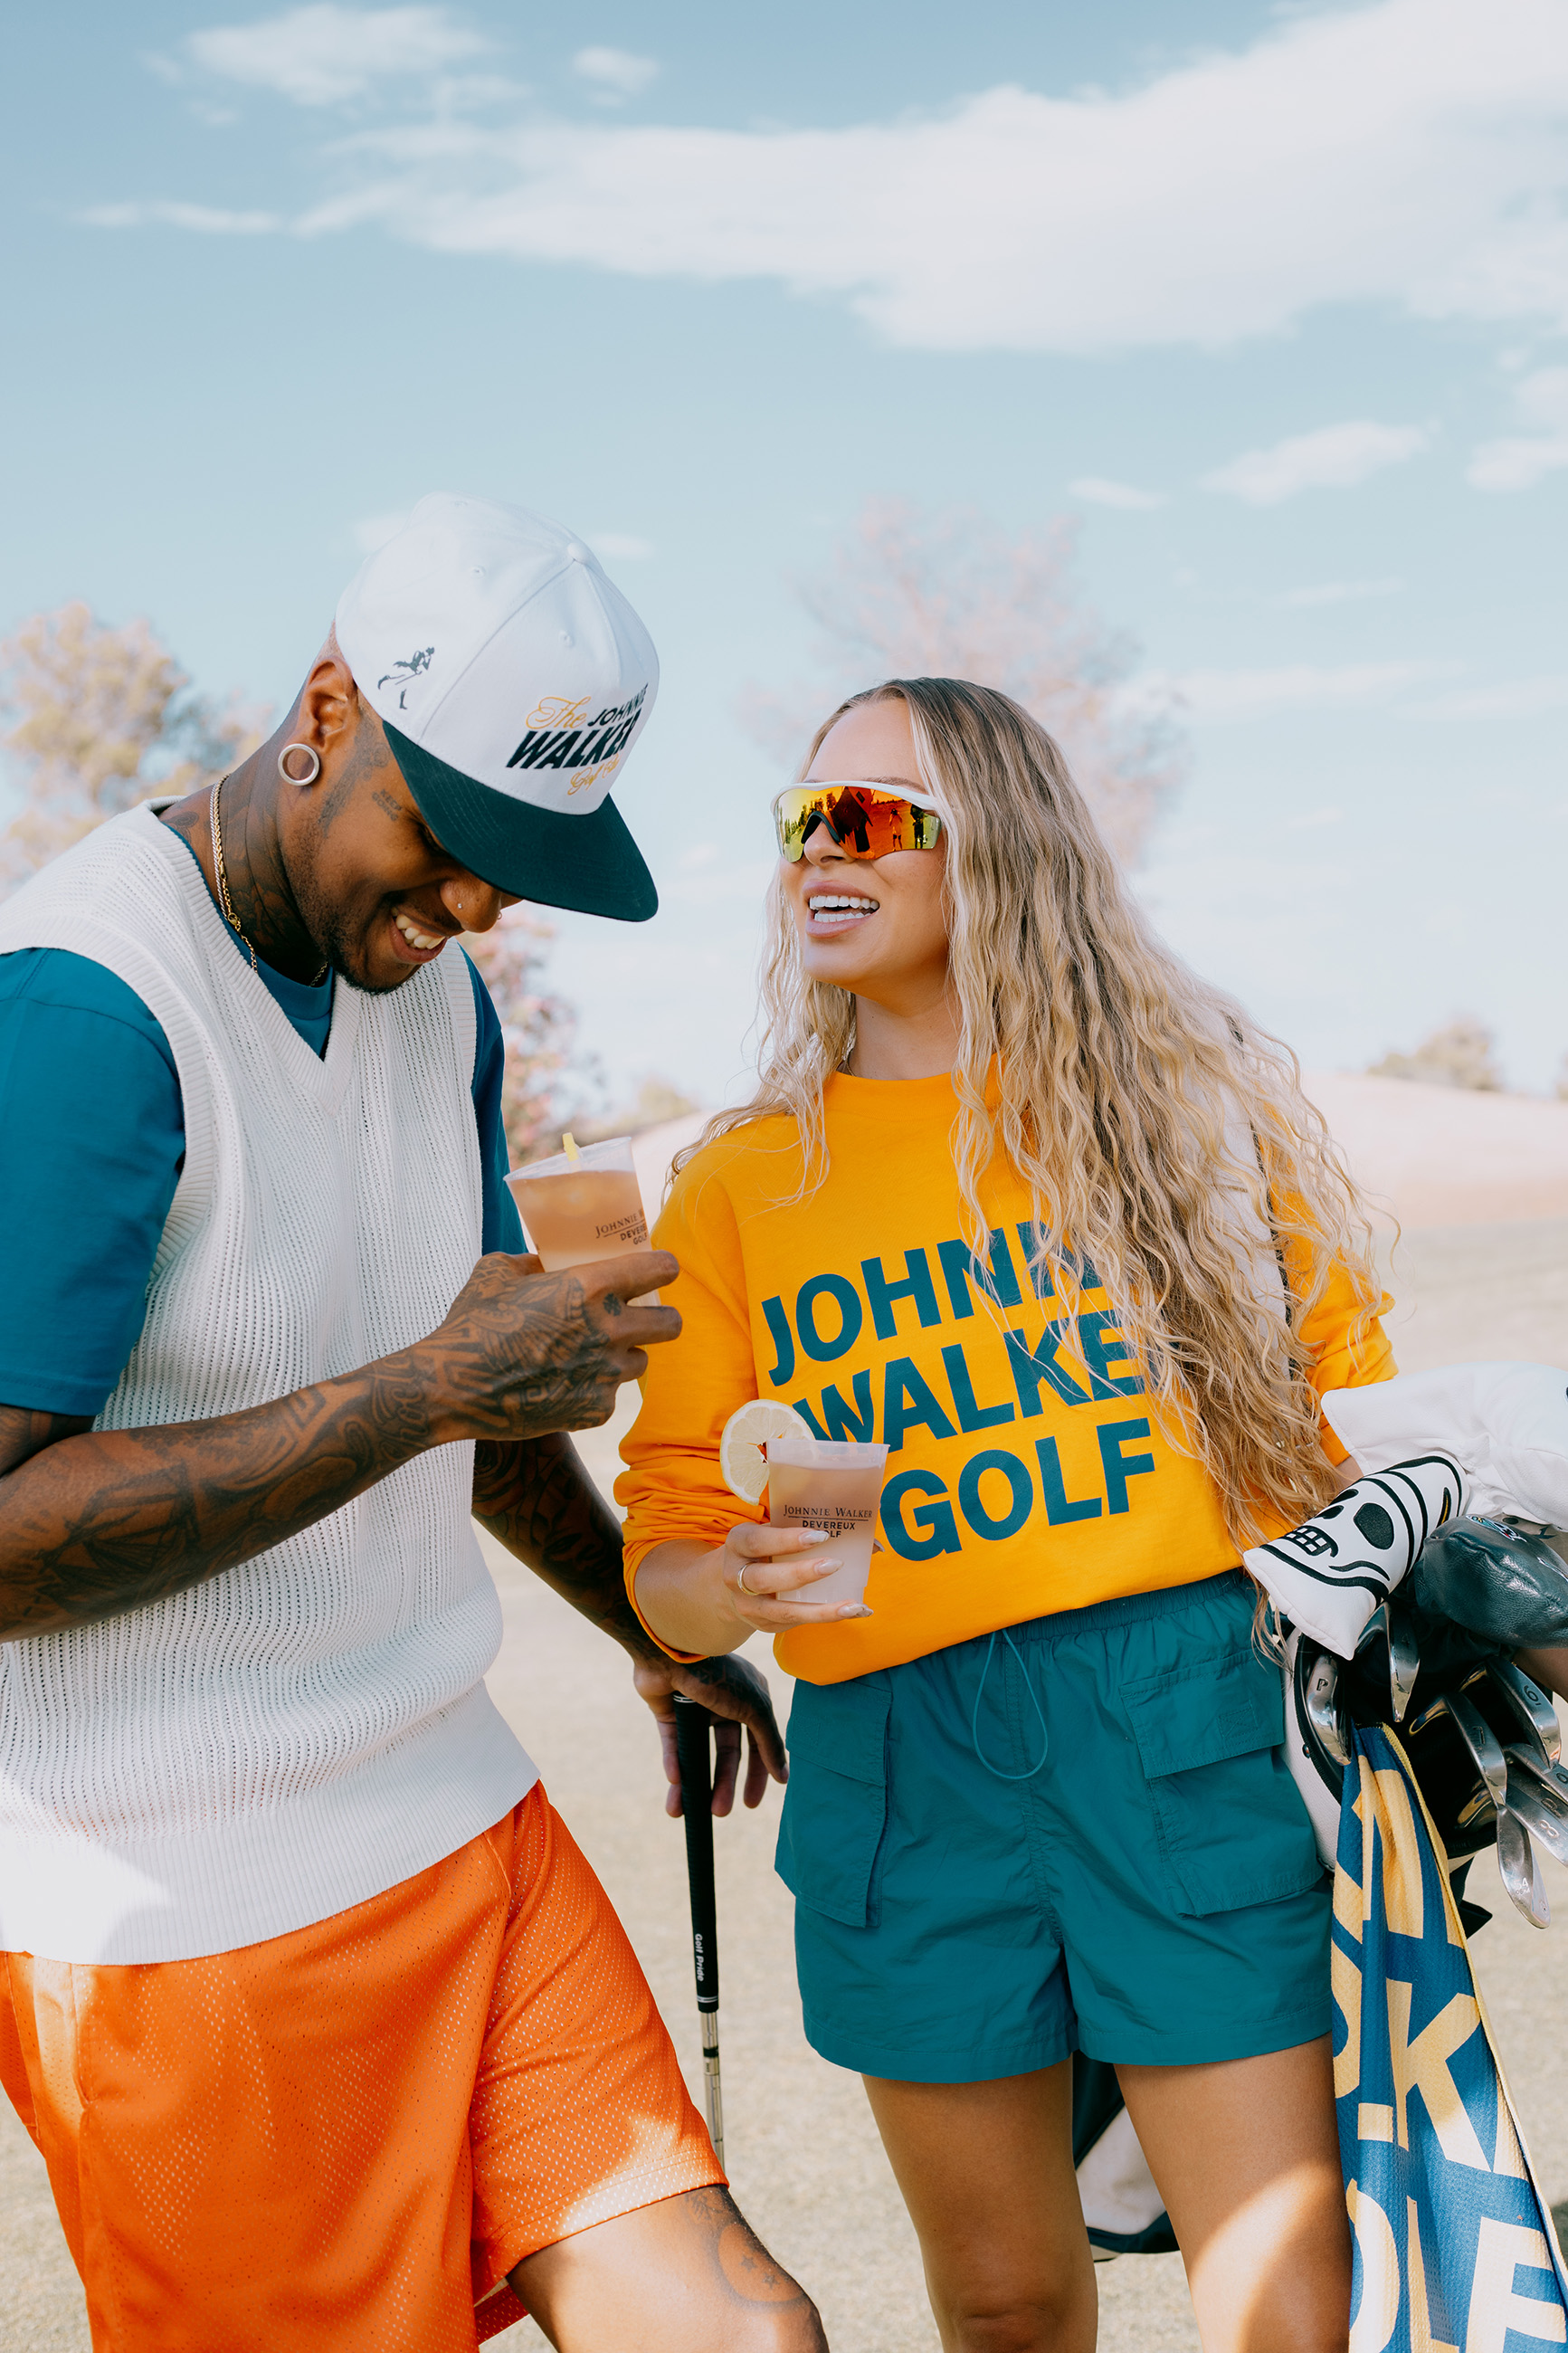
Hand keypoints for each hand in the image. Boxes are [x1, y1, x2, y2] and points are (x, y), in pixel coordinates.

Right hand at [417, 1249, 679, 1445]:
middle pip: (671, 1324)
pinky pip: (610, 1395)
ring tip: (586, 1355)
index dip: (663, 1268)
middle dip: (660, 1318)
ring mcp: (607, 1374)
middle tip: (641, 1318)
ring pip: (640, 1362)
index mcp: (593, 1287)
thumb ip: (534, 1261)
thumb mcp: (497, 1272)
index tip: (659, 1270)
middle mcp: (610, 1330)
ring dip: (621, 1356)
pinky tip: (560, 1385)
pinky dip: (593, 1389)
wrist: (454, 1387)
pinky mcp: (597, 1410)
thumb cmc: (473, 1323)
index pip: (661, 1269)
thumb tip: (548, 1260)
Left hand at [633, 1651, 786, 1819]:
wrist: (670, 1650)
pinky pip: (673, 1743)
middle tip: (721, 1812)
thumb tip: (784, 1777)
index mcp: (750, 1698)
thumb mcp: (753, 1708)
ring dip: (695, 1782)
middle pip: (727, 1753)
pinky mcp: (668, 1711)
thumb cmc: (718, 1675)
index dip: (757, 1772)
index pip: (758, 1742)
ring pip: (698, 1752)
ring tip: (692, 1810)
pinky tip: (676, 1782)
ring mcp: (695, 1707)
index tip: (752, 1802)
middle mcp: (724, 1703)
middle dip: (723, 1784)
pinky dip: (674, 1761)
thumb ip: (769, 1742)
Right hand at [713, 1521, 872, 1636]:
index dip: (787, 1540)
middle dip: (801, 1573)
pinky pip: (796, 1623)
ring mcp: (748, 1605)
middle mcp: (735, 1576)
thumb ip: (811, 1530)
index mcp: (738, 1544)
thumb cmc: (765, 1549)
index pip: (758, 1541)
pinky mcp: (764, 1625)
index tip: (820, 1535)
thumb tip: (873, 1544)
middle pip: (765, 1579)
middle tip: (835, 1564)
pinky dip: (827, 1618)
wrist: (729, 1586)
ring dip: (820, 1610)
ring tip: (854, 1605)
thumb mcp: (773, 1533)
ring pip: (782, 1611)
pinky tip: (854, 1612)